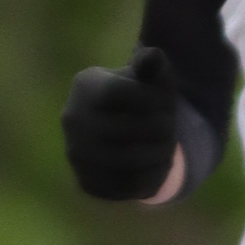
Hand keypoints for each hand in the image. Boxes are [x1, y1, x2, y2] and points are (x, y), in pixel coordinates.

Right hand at [62, 44, 180, 201]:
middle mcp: (73, 120)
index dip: (153, 98)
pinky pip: (127, 186)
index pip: (121, 93)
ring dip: (160, 154)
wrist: (125, 131)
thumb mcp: (150, 76)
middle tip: (171, 127)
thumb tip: (152, 58)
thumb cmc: (143, 97)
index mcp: (85, 86)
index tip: (165, 101)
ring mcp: (77, 154)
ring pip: (129, 161)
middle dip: (161, 128)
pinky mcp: (88, 183)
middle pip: (127, 129)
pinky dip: (152, 176)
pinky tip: (158, 164)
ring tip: (168, 146)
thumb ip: (154, 64)